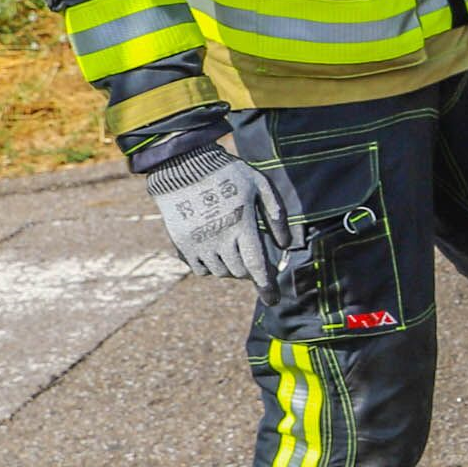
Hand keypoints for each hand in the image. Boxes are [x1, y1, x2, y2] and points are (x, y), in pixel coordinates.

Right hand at [148, 145, 291, 291]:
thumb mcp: (260, 185)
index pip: (256, 267)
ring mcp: (199, 243)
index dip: (266, 286)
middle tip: (255, 262)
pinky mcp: (182, 244)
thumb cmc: (228, 173)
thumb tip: (285, 245)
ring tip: (236, 252)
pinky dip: (212, 267)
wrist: (183, 166)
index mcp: (241, 226)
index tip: (272, 300)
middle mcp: (219, 239)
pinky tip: (217, 252)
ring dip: (232, 268)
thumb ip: (276, 215)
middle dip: (252, 272)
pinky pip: (200, 269)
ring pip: (221, 272)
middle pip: (240, 272)